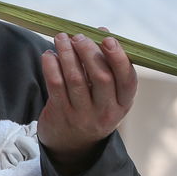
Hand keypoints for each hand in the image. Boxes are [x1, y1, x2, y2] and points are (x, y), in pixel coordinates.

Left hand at [37, 31, 136, 174]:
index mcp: (123, 103)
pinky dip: (51, 66)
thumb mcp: (108, 93)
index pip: (127, 79)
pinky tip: (49, 55)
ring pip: (75, 79)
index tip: (107, 38)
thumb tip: (101, 31)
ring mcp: (83, 116)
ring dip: (67, 54)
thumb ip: (107, 63)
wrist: (72, 143)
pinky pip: (55, 85)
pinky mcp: (61, 115)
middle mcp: (106, 112)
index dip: (118, 57)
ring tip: (61, 38)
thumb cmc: (93, 106)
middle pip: (101, 77)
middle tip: (78, 36)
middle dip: (88, 51)